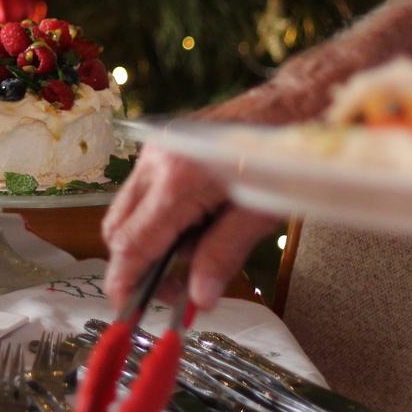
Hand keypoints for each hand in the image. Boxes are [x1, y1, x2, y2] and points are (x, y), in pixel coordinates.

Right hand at [102, 85, 299, 310]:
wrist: (294, 102)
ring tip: (194, 250)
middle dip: (135, 264)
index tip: (128, 309)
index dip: (125, 281)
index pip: (133, 244)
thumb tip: (198, 299)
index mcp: (178, 181)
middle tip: (173, 289)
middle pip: (117, 229)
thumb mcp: (259, 214)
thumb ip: (222, 256)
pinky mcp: (161, 143)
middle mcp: (156, 161)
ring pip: (126, 210)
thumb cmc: (285, 157)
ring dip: (148, 240)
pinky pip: (142, 191)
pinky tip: (195, 222)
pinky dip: (157, 216)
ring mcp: (155, 149)